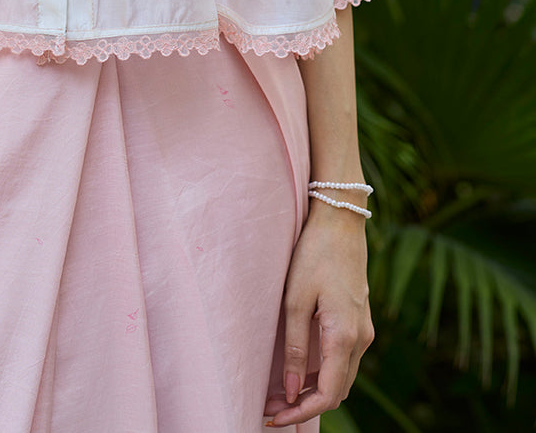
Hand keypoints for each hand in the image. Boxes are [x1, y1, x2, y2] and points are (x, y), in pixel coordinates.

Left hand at [263, 203, 373, 426]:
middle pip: (336, 391)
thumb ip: (293, 347)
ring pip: (341, 377)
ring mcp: (364, 330)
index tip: (274, 417)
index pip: (327, 395)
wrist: (341, 220)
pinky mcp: (360, 321)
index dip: (301, 412)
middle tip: (270, 406)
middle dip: (304, 405)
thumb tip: (289, 390)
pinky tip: (297, 371)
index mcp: (344, 336)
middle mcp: (361, 339)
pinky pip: (343, 360)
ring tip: (278, 393)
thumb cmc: (314, 254)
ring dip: (313, 391)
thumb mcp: (295, 300)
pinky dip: (322, 374)